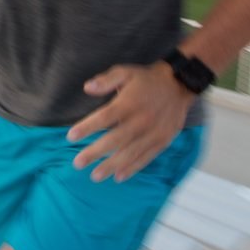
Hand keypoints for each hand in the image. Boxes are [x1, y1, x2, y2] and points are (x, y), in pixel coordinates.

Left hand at [66, 62, 193, 182]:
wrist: (179, 85)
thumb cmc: (146, 80)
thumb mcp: (125, 72)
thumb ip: (106, 80)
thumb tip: (87, 87)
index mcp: (129, 103)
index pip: (104, 117)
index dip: (87, 127)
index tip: (70, 136)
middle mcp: (141, 120)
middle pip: (115, 139)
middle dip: (95, 153)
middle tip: (77, 163)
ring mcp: (153, 133)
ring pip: (129, 153)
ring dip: (111, 165)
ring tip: (95, 176)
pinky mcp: (162, 141)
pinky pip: (146, 157)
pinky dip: (133, 168)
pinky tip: (118, 176)